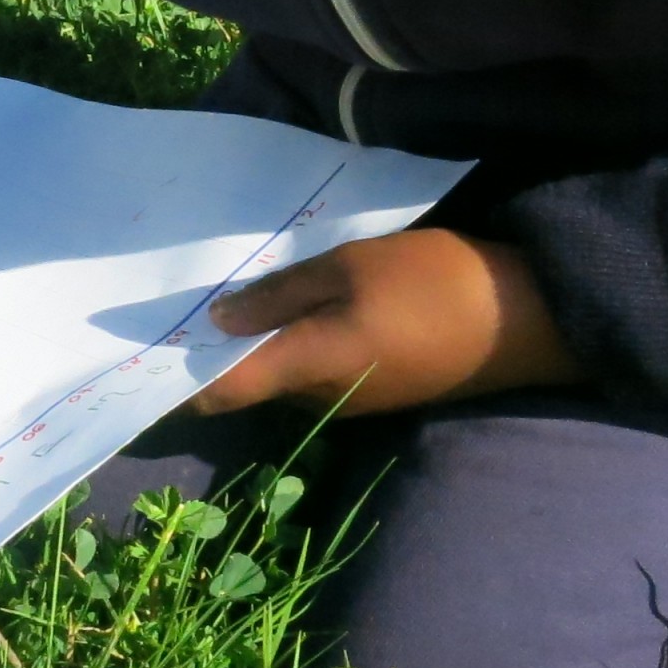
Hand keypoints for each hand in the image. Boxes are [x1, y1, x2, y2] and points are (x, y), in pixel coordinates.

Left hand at [191, 229, 579, 418]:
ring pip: (290, 376)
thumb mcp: (351, 267)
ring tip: (232, 296)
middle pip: (254, 384)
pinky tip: (298, 305)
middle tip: (183, 307)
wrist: (529, 318)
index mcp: (310, 367)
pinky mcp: (385, 389)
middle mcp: (325, 399)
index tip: (138, 365)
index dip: (177, 384)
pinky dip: (301, 344)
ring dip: (263, 346)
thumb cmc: (433, 282)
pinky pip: (324, 370)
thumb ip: (282, 295)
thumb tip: (220, 324)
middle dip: (220, 354)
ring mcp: (358, 399)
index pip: (224, 391)